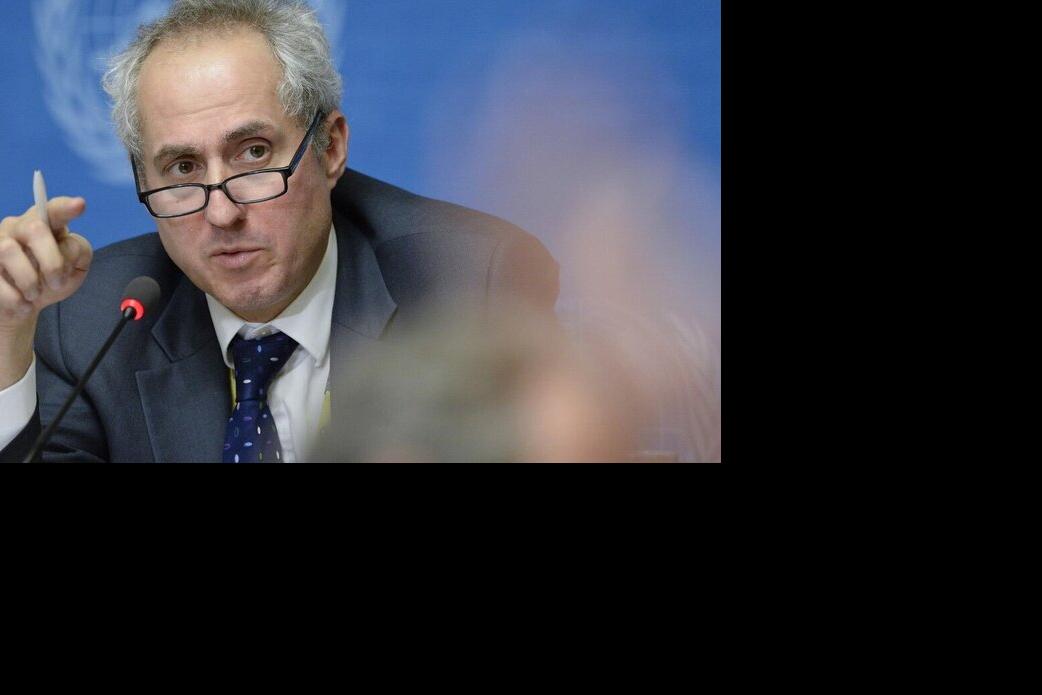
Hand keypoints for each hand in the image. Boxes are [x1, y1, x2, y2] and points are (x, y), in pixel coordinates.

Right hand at [0, 196, 91, 389]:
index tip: (79, 205)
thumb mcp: (74, 269)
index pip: (54, 210)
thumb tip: (67, 246)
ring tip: (35, 294)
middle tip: (57, 282)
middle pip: (35, 229)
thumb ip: (78, 253)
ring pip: (9, 250)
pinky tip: (24, 305)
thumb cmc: (51, 280)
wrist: (24, 305)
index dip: (65, 207)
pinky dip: (15, 298)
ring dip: (29, 280)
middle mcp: (17, 226)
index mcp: (45, 224)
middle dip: (52, 261)